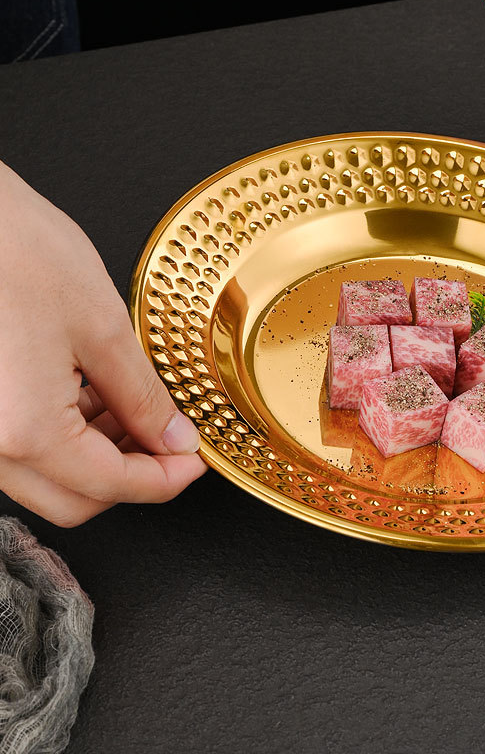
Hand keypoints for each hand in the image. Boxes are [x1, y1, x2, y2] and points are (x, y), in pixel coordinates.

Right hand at [0, 162, 206, 524]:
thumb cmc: (20, 253)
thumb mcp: (102, 325)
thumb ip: (143, 395)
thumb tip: (172, 438)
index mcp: (28, 432)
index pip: (111, 486)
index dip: (165, 478)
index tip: (194, 459)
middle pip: (74, 500)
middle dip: (131, 479)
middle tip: (173, 444)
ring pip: (45, 480)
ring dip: (96, 459)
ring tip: (137, 412)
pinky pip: (21, 450)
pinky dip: (63, 439)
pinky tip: (94, 400)